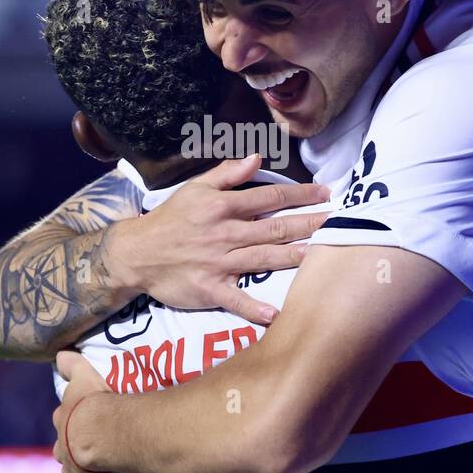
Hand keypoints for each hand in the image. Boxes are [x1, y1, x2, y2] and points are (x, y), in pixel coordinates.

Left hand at [52, 351, 118, 472]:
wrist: (99, 433)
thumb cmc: (92, 403)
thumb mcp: (83, 377)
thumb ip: (71, 366)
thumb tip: (60, 354)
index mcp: (63, 424)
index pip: (64, 424)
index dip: (72, 425)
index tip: (81, 426)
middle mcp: (63, 451)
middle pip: (66, 454)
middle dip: (76, 454)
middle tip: (93, 453)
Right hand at [108, 154, 330, 323]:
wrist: (136, 253)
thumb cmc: (169, 219)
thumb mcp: (195, 189)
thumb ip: (227, 174)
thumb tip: (256, 158)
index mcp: (222, 207)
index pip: (269, 197)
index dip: (300, 194)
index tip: (325, 194)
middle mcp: (225, 233)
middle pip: (274, 228)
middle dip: (308, 224)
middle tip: (336, 222)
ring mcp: (218, 263)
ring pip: (263, 259)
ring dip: (292, 257)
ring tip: (319, 255)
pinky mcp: (210, 289)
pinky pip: (236, 299)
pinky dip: (254, 307)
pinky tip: (275, 314)